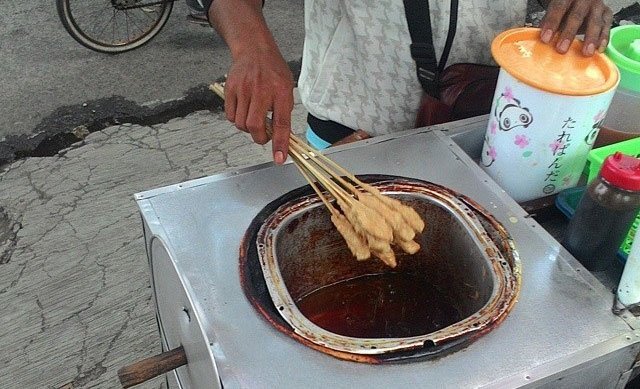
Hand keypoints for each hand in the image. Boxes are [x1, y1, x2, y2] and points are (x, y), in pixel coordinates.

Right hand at [224, 48, 293, 164]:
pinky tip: (244, 110)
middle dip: (259, 138)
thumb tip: (281, 138)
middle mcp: (261, 90)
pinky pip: (230, 116)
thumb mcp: (287, 89)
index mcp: (281, 91)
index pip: (281, 123)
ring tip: (254, 117)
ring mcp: (244, 89)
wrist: (254, 49)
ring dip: (248, 128)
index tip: (280, 159)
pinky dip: (237, 119)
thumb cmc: (273, 71)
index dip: (280, 144)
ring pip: (241, 124)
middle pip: (255, 126)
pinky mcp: (230, 89)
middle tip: (263, 135)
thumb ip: (284, 112)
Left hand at [540, 0, 612, 55]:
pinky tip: (599, 49)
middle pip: (577, 15)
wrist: (582, 0)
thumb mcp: (555, 11)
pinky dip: (604, 38)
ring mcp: (597, 6)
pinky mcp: (606, 13)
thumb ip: (549, 22)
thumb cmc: (566, 8)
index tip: (545, 39)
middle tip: (561, 49)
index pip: (558, 8)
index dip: (552, 23)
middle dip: (569, 33)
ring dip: (591, 38)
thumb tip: (538, 39)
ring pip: (595, 21)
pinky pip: (607, 25)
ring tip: (586, 52)